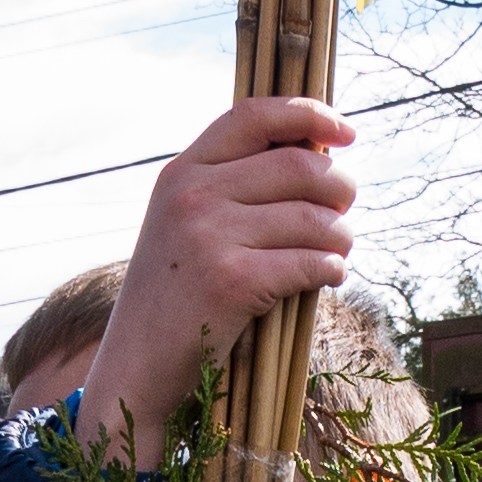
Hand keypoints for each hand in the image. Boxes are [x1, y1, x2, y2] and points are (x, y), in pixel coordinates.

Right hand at [78, 96, 355, 464]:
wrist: (135, 367)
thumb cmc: (176, 298)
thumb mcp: (185, 225)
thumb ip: (231, 187)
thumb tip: (316, 157)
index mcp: (183, 171)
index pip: (254, 114)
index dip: (308, 114)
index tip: (346, 131)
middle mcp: (193, 193)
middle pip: (298, 165)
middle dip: (340, 187)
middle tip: (346, 210)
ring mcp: (209, 236)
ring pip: (313, 217)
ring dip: (341, 235)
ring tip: (338, 250)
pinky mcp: (231, 281)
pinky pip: (310, 262)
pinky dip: (331, 269)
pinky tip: (329, 276)